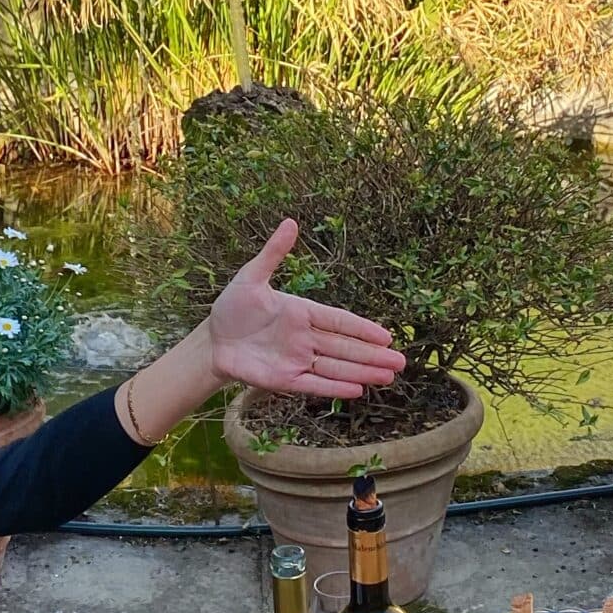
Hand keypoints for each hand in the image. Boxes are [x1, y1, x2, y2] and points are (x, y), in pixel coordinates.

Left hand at [208, 219, 406, 399]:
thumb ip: (273, 253)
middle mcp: (305, 339)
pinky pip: (313, 385)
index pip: (339, 321)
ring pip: (335, 368)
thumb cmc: (232, 307)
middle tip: (401, 362)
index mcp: (302, 313)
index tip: (386, 336)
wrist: (212, 340)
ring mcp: (297, 360)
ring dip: (362, 373)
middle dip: (373, 356)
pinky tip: (357, 390)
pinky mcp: (284, 380)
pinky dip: (334, 388)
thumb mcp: (250, 277)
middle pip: (345, 348)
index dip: (362, 329)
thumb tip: (290, 222)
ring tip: (388, 377)